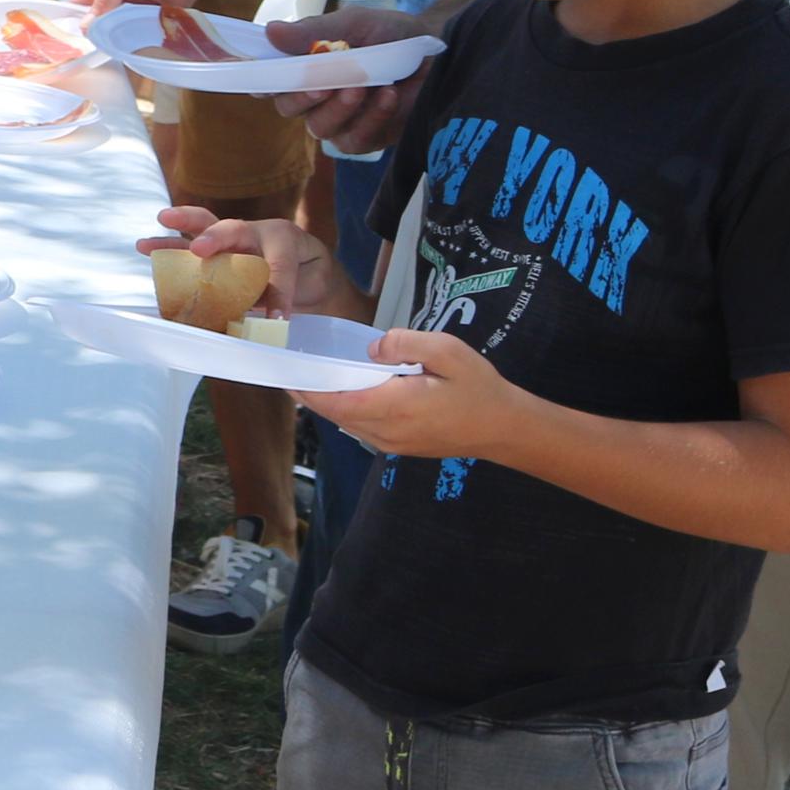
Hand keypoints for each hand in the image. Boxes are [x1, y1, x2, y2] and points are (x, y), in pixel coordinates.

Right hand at [142, 203, 333, 309]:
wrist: (308, 264)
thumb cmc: (310, 272)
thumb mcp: (313, 283)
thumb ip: (292, 295)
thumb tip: (270, 322)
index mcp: (283, 238)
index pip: (279, 265)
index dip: (279, 293)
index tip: (278, 320)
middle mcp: (253, 234)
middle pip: (232, 229)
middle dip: (215, 238)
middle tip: (199, 250)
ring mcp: (231, 241)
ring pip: (203, 230)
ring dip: (176, 235)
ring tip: (146, 240)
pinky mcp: (215, 252)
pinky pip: (191, 250)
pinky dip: (169, 251)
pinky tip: (148, 252)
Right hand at [265, 6, 436, 155]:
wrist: (439, 55)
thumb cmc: (393, 35)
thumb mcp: (354, 24)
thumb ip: (315, 31)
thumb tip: (270, 31)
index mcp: (306, 66)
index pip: (270, 80)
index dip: (260, 81)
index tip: (262, 79)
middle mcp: (316, 96)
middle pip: (288, 107)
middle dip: (302, 95)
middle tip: (322, 82)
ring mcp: (339, 120)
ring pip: (319, 126)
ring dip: (339, 107)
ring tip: (362, 86)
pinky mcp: (365, 138)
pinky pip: (353, 139)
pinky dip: (370, 117)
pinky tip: (385, 96)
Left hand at [301, 330, 523, 461]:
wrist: (505, 429)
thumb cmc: (479, 388)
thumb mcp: (448, 351)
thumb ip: (407, 343)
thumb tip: (372, 346)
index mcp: (394, 407)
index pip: (336, 400)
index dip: (306, 388)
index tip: (283, 371)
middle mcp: (386, 431)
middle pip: (335, 412)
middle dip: (309, 392)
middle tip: (288, 366)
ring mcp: (392, 444)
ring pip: (347, 422)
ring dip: (326, 401)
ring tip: (309, 374)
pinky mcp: (399, 447)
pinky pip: (361, 427)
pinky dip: (346, 408)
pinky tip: (343, 389)